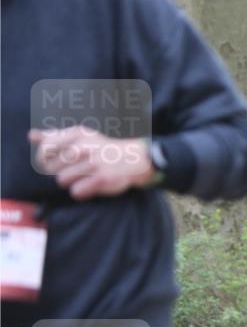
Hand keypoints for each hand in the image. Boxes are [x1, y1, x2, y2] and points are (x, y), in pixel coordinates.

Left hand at [29, 126, 153, 199]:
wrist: (135, 159)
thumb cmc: (103, 149)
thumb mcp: (81, 137)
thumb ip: (55, 136)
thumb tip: (31, 136)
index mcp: (77, 134)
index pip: (45, 149)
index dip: (45, 159)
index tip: (55, 162)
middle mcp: (84, 147)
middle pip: (51, 168)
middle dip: (60, 172)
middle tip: (76, 170)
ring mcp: (93, 163)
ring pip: (62, 181)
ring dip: (71, 182)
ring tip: (85, 177)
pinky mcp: (101, 178)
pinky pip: (76, 192)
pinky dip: (82, 192)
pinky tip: (91, 185)